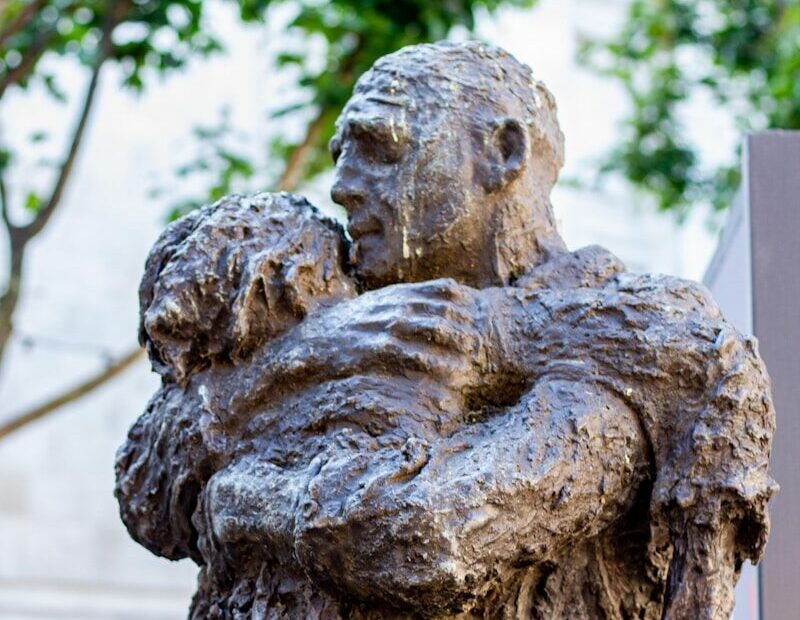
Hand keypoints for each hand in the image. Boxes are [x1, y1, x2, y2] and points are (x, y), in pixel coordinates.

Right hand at [273, 278, 485, 383]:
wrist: (318, 338)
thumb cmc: (356, 323)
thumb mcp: (384, 303)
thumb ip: (413, 299)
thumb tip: (450, 298)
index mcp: (401, 292)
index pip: (444, 290)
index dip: (467, 305)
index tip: (483, 321)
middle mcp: (397, 305)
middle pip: (445, 312)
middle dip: (467, 329)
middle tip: (484, 348)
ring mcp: (387, 325)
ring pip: (432, 332)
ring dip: (455, 349)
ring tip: (473, 365)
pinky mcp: (376, 347)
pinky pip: (409, 355)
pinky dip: (430, 366)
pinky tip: (445, 378)